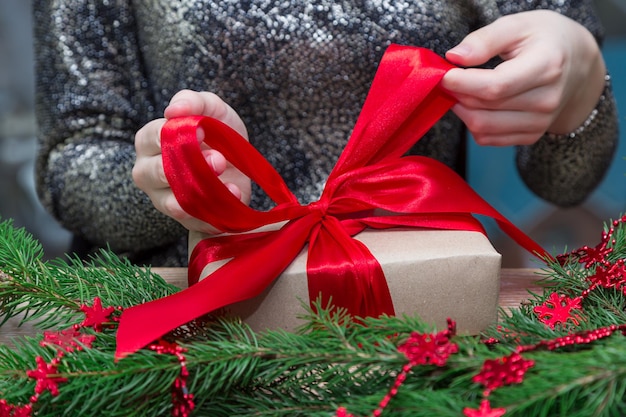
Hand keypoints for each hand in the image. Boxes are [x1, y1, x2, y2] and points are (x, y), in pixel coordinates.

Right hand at [133, 90, 251, 234]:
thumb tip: (173, 110)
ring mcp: (163, 199)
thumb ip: (194, 101)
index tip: (201, 132)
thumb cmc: (217, 134)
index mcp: (149, 141)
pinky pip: (195, 221)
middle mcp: (148, 172)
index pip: (151, 138)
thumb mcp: (212, 109)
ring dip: (204, 193)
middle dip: (191, 167)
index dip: (175, 135)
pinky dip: (215, 213)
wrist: (240, 165)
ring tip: (229, 184)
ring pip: (173, 202)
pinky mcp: (185, 219)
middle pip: (157, 173)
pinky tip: (233, 198)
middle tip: (219, 160)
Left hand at [441, 10, 606, 145]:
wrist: (577, 65)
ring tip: (462, 90)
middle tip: (449, 79)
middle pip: (484, 108)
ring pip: (481, 128)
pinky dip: (472, 123)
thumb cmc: (544, 40)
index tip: (444, 74)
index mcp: (547, 66)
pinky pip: (487, 138)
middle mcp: (547, 100)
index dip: (462, 83)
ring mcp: (540, 122)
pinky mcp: (530, 136)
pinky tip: (475, 105)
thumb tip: (455, 57)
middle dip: (457, 94)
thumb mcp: (518, 25)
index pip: (496, 86)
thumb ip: (485, 40)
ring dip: (462, 110)